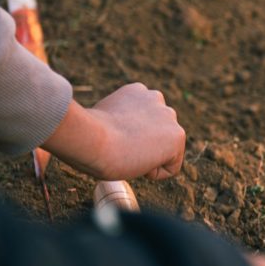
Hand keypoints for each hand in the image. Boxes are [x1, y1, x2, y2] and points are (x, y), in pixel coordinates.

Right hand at [43, 83, 185, 180]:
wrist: (92, 139)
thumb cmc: (86, 136)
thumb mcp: (101, 121)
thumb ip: (118, 123)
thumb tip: (119, 135)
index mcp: (136, 92)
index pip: (141, 123)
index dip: (123, 138)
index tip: (109, 137)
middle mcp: (156, 98)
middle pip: (155, 136)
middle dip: (140, 146)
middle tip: (118, 146)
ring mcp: (169, 116)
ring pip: (163, 151)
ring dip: (146, 158)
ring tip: (127, 152)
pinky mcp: (177, 136)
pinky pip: (169, 168)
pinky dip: (153, 173)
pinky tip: (137, 161)